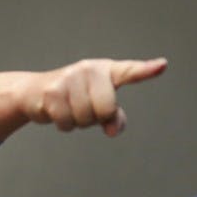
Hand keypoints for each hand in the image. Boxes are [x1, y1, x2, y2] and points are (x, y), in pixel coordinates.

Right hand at [0, 57, 167, 143]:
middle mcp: (89, 69)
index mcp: (105, 71)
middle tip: (83, 109)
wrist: (34, 93)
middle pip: (106, 109)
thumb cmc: (74, 98)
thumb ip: (114, 118)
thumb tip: (112, 130)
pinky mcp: (52, 91)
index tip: (162, 66)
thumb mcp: (97, 105)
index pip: (129, 72)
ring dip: (77, 122)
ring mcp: (69, 78)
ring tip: (69, 109)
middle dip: (95, 118)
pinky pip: (67, 122)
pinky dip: (64, 125)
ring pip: (85, 119)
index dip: (146, 70)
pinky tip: (56, 113)